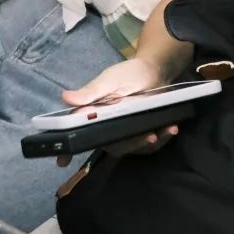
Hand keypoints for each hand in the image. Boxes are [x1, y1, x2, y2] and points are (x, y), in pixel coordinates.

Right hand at [57, 58, 176, 165]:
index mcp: (93, 115)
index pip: (77, 135)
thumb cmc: (129, 73)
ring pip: (131, 147)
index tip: (62, 162)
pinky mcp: (142, 132)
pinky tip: (171, 129)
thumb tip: (65, 97)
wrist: (155, 70)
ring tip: (166, 130)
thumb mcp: (111, 79)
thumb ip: (92, 91)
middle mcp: (106, 128)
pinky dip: (161, 138)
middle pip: (111, 145)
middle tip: (148, 136)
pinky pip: (148, 144)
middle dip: (130, 144)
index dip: (68, 150)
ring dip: (149, 142)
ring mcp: (125, 132)